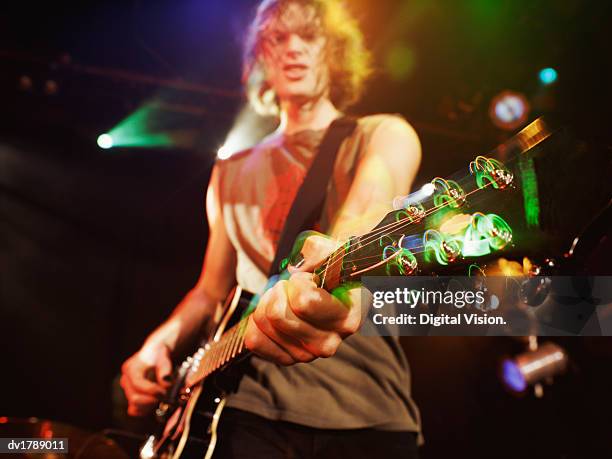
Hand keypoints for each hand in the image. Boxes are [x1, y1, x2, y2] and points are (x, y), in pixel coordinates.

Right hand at [120, 341, 172, 415]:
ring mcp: (127, 390)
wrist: (154, 354)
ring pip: (134, 406)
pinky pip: (134, 410)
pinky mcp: (131, 397)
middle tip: (164, 396)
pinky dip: (146, 410)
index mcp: (131, 369)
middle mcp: (126, 380)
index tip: (164, 391)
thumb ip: (165, 371)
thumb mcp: (163, 358)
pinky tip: (155, 402)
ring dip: (150, 406)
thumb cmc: (158, 356)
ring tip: (161, 398)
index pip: (137, 384)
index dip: (152, 390)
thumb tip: (166, 384)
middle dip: (151, 400)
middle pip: (134, 398)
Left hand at [244, 235, 361, 364]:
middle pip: (278, 315)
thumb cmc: (336, 270)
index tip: (310, 278)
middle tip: (293, 287)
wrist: (337, 289)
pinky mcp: (288, 359)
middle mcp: (328, 342)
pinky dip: (256, 322)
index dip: (299, 282)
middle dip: (279, 291)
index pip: (303, 303)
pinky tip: (273, 314)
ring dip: (269, 303)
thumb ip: (318, 252)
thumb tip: (296, 269)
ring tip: (287, 298)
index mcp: (346, 318)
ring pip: (264, 324)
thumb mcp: (333, 251)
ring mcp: (307, 355)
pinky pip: (254, 340)